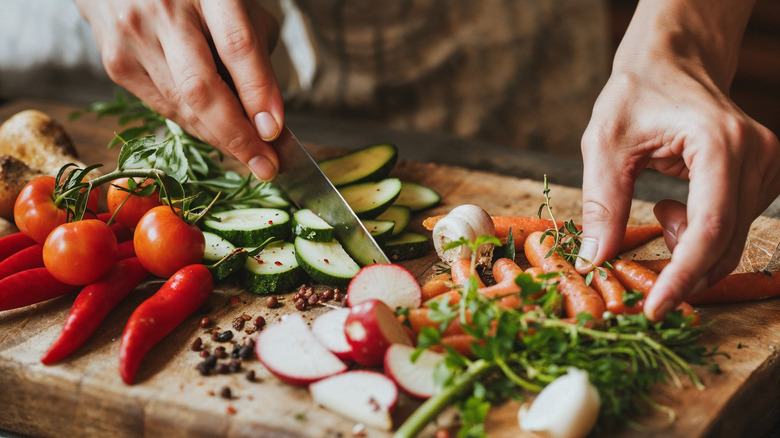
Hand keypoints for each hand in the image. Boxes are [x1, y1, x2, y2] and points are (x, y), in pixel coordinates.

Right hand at [76, 0, 283, 180]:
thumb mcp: (239, 7)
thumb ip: (256, 56)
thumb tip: (269, 118)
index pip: (237, 46)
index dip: (258, 93)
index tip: (275, 132)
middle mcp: (164, 11)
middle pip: (201, 88)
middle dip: (237, 136)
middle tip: (267, 166)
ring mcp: (133, 37)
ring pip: (182, 107)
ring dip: (220, 138)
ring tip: (252, 155)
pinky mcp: (116, 62)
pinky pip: (163, 108)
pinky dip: (195, 127)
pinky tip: (217, 134)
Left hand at [576, 0, 779, 320]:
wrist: (670, 64)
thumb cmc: (635, 95)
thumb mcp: (604, 145)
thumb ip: (601, 204)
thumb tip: (594, 261)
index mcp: (720, 144)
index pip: (710, 229)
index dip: (683, 277)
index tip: (655, 309)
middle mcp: (758, 156)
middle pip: (724, 242)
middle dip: (679, 269)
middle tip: (636, 268)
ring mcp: (768, 166)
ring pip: (730, 241)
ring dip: (686, 246)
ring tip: (657, 206)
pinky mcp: (763, 176)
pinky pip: (732, 228)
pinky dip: (698, 234)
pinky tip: (673, 204)